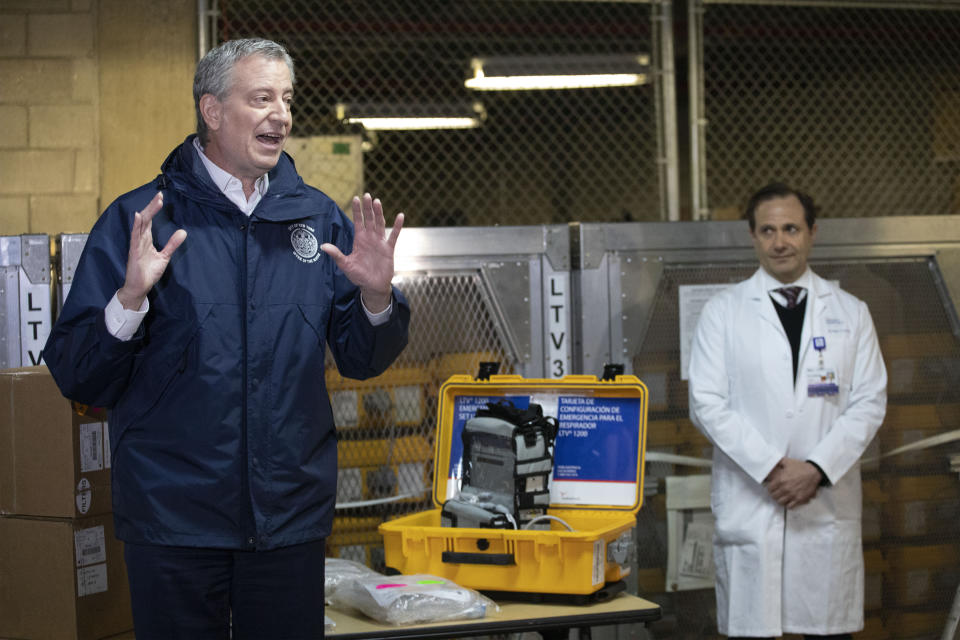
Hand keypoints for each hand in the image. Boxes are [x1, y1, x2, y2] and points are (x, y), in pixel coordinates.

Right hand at [117, 192, 186, 309]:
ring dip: (147, 213)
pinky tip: (138, 216)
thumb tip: (183, 231)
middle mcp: (140, 239)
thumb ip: (172, 244)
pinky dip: (136, 226)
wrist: (140, 287)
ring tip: (155, 202)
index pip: (150, 220)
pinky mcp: (134, 252)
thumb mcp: (164, 256)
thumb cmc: (148, 272)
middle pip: (145, 219)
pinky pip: (134, 237)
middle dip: (152, 207)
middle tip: (160, 195)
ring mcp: (136, 245)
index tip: (161, 198)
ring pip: (141, 225)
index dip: (154, 209)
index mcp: (146, 239)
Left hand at [320, 193, 403, 312]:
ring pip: (380, 224)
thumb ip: (336, 254)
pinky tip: (400, 215)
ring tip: (378, 201)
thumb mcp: (345, 265)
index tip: (356, 198)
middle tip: (367, 195)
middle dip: (368, 208)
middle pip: (369, 219)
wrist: (372, 286)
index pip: (358, 221)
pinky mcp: (388, 249)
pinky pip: (393, 236)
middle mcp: (370, 238)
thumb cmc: (358, 276)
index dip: (357, 210)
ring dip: (379, 213)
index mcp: (359, 240)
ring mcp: (380, 243)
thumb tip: (323, 246)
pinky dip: (397, 226)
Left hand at [765, 458, 820, 508]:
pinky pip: (790, 506)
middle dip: (774, 494)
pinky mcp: (799, 499)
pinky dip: (788, 504)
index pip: (769, 489)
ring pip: (780, 502)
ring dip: (780, 499)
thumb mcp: (787, 461)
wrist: (814, 472)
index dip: (770, 488)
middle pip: (774, 496)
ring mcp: (793, 495)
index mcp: (781, 480)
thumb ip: (777, 462)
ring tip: (782, 496)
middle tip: (776, 492)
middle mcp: (785, 488)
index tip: (772, 487)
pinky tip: (789, 500)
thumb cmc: (800, 467)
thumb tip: (770, 464)